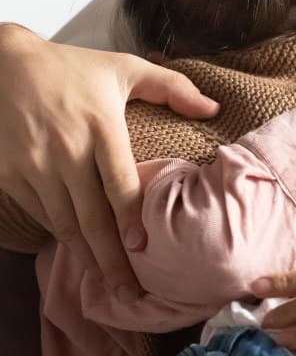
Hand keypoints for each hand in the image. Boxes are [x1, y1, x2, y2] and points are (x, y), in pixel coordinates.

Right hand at [0, 25, 218, 289]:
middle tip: (130, 292)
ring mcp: (35, 166)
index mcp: (101, 126)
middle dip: (111, 260)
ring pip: (63, 224)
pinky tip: (77, 254)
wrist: (2, 63)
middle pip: (91, 217)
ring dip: (86, 258)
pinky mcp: (10, 174)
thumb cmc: (71, 68)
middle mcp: (67, 150)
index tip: (142, 247)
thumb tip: (214, 107)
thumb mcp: (123, 68)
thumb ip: (172, 87)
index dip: (129, 219)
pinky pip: (40, 214)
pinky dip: (58, 237)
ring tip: (107, 285)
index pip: (118, 183)